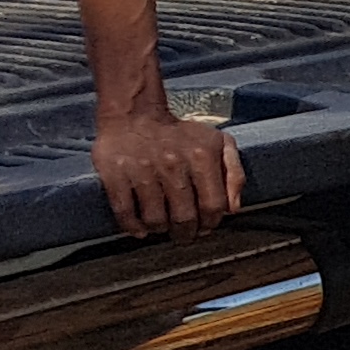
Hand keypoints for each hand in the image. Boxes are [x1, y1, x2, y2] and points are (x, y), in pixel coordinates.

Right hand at [95, 108, 245, 238]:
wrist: (135, 114)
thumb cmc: (180, 134)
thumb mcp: (219, 143)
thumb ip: (234, 174)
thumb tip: (234, 208)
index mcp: (202, 157)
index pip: (213, 205)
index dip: (211, 223)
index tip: (206, 228)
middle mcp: (173, 165)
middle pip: (184, 217)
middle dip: (186, 233)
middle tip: (184, 236)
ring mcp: (142, 170)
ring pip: (155, 219)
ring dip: (161, 230)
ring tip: (163, 228)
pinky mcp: (115, 174)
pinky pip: (124, 211)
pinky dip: (132, 226)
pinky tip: (140, 228)